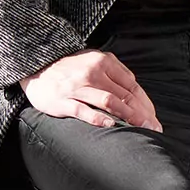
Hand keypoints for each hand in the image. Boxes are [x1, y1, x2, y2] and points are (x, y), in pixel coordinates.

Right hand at [19, 49, 161, 131]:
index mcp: (103, 62)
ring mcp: (77, 87)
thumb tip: (135, 90)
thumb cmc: (68, 68)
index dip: (146, 104)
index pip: (132, 86)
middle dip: (142, 114)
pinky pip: (84, 111)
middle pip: (125, 96)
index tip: (153, 118)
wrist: (35, 67)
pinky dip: (99, 119)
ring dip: (128, 117)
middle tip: (154, 128)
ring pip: (109, 102)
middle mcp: (92, 73)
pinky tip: (111, 125)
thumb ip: (114, 72)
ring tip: (140, 129)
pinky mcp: (63, 101)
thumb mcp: (93, 60)